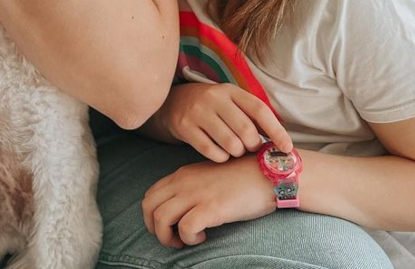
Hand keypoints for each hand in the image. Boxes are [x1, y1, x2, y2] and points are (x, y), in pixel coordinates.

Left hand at [142, 157, 275, 247]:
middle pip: (148, 207)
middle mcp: (183, 182)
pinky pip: (185, 228)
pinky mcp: (211, 208)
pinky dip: (189, 238)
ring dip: (169, 237)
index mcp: (181, 175)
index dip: (153, 216)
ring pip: (160, 218)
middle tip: (174, 238)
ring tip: (188, 240)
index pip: (150, 195)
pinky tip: (204, 237)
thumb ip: (191, 187)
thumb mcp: (208, 176)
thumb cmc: (241, 178)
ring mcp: (196, 194)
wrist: (266, 173)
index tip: (170, 227)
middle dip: (155, 229)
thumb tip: (181, 208)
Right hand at [159, 83, 291, 161]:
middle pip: (246, 131)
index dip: (276, 131)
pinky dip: (221, 158)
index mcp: (231, 91)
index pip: (259, 110)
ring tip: (233, 149)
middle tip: (250, 148)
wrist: (173, 103)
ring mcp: (198, 112)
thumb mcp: (231, 103)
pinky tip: (219, 152)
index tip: (287, 148)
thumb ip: (253, 117)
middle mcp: (214, 98)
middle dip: (253, 146)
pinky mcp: (185, 127)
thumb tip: (281, 142)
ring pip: (231, 144)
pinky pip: (212, 152)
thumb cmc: (213, 108)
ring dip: (237, 153)